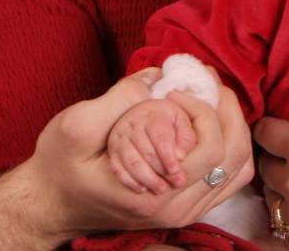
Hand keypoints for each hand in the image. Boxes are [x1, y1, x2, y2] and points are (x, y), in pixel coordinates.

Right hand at [0, 70, 253, 250]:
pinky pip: (226, 179)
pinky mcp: (182, 207)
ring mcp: (181, 212)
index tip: (178, 86)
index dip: (204, 107)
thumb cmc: (59, 165)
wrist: (51, 202)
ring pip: (237, 170)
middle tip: (206, 80)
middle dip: (227, 110)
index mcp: (154, 192)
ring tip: (210, 95)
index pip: (212, 150)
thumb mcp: (76, 126)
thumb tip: (157, 76)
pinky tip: (208, 120)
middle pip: (235, 159)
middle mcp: (175, 208)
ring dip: (232, 126)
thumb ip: (119, 101)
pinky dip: (227, 145)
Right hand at [108, 97, 197, 192]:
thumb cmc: (167, 121)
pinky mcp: (113, 152)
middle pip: (146, 152)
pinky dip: (130, 182)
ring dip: (148, 180)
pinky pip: (118, 170)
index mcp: (152, 116)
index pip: (160, 138)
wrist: (142, 115)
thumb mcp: (180, 121)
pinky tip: (143, 189)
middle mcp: (133, 125)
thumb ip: (185, 137)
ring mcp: (120, 138)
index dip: (169, 157)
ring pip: (132, 163)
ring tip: (162, 189)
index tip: (177, 172)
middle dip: (162, 171)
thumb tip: (181, 157)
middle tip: (175, 183)